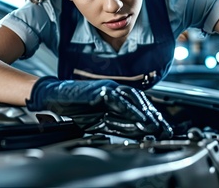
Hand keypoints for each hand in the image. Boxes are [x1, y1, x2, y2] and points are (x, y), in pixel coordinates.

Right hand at [27, 76, 172, 139]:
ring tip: (156, 127)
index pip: (139, 105)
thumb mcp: (99, 120)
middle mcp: (115, 89)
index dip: (152, 117)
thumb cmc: (74, 106)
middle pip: (140, 101)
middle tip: (165, 130)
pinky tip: (139, 119)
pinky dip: (130, 110)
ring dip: (146, 114)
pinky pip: (119, 100)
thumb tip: (138, 131)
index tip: (163, 129)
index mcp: (116, 96)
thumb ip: (118, 124)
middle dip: (154, 116)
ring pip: (133, 99)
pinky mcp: (100, 90)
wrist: (53, 96)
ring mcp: (108, 88)